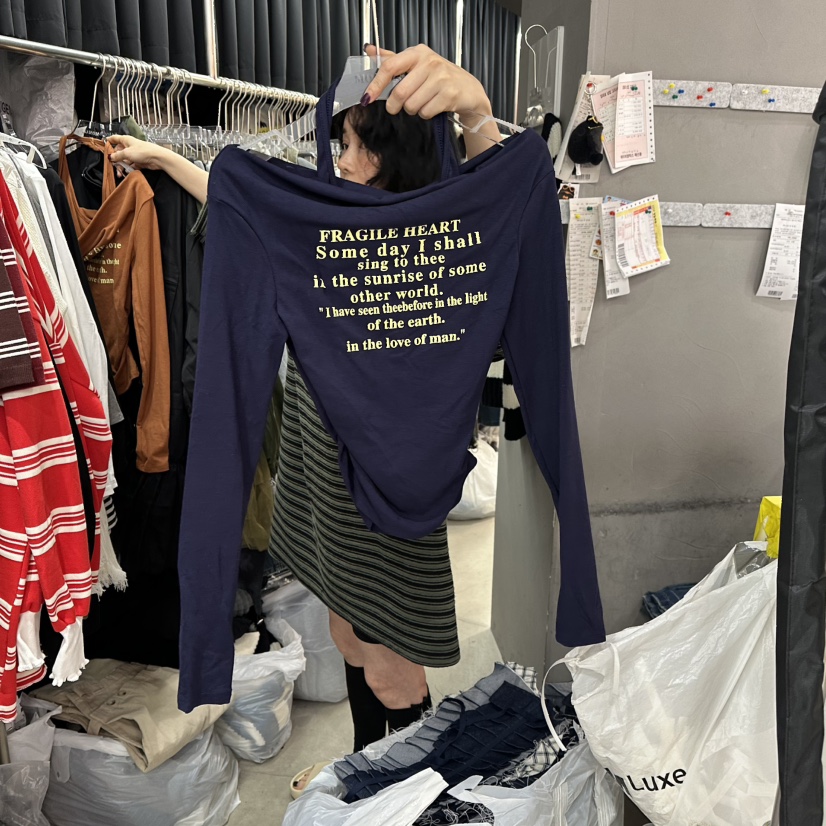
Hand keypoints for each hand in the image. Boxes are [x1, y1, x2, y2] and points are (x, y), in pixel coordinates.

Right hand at [106, 135, 164, 169]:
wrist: (158, 158)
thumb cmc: (143, 151)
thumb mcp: (127, 153)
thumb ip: (118, 156)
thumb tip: (111, 157)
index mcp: (126, 140)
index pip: (115, 139)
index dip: (109, 141)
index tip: (104, 146)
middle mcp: (130, 146)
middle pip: (119, 152)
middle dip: (115, 159)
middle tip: (113, 166)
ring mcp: (134, 154)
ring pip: (124, 160)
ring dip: (121, 166)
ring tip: (119, 173)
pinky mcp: (139, 162)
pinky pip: (131, 165)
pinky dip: (128, 169)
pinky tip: (125, 173)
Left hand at [362, 44, 492, 123]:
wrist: (468, 89)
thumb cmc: (439, 77)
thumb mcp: (416, 64)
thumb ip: (393, 59)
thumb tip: (370, 50)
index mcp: (417, 53)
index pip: (389, 66)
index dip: (376, 84)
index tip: (367, 97)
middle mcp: (430, 62)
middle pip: (400, 92)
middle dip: (395, 105)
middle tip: (397, 107)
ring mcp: (441, 78)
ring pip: (412, 105)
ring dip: (413, 110)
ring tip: (422, 102)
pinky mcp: (449, 95)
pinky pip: (425, 112)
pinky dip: (425, 114)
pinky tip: (433, 106)